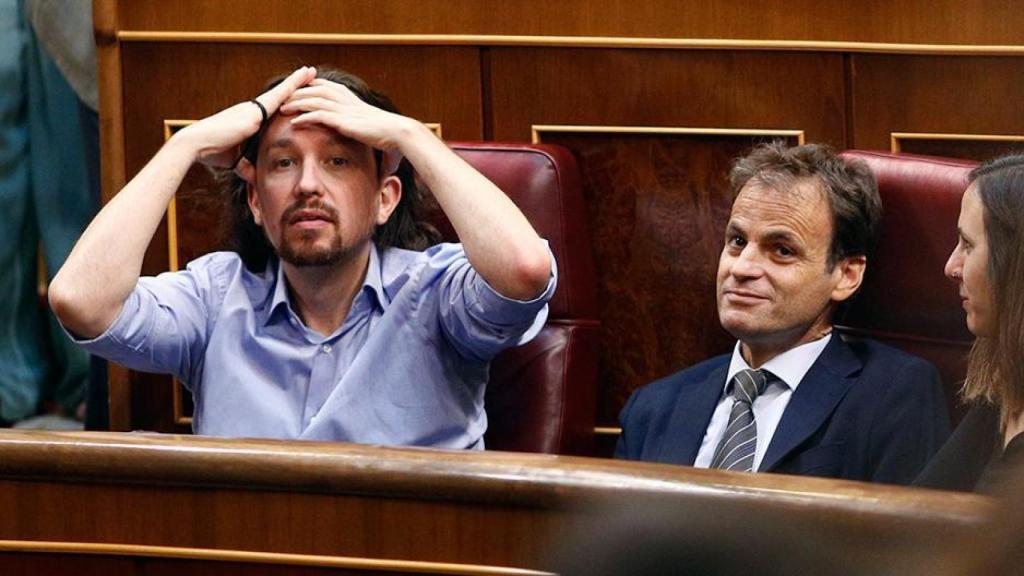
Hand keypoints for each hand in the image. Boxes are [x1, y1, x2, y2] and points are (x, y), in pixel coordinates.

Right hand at [177, 66, 317, 167]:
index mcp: (249, 119)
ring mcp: (254, 109)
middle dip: (294, 83)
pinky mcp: (256, 112)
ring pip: (281, 91)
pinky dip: (291, 86)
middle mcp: (252, 110)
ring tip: (311, 69)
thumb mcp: (235, 161)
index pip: (272, 107)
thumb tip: (255, 180)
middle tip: (310, 72)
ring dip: (296, 80)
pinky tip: (302, 77)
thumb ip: (247, 167)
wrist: (198, 144)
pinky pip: (279, 96)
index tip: (296, 90)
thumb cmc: (212, 151)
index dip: (284, 98)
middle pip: (279, 95)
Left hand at [280, 79, 407, 174]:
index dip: (313, 86)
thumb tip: (380, 167)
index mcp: (353, 100)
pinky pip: (317, 115)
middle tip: (283, 98)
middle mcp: (347, 100)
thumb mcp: (377, 135)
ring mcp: (344, 109)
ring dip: (296, 103)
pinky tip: (293, 123)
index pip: (328, 86)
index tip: (300, 91)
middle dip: (298, 92)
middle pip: (316, 89)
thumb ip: (370, 141)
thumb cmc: (394, 139)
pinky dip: (304, 117)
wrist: (399, 134)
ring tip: (282, 109)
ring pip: (313, 100)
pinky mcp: (342, 120)